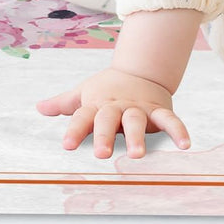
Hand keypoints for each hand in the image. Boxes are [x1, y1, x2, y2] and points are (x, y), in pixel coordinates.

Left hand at [35, 67, 190, 158]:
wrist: (141, 69)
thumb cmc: (108, 89)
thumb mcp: (85, 93)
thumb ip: (64, 103)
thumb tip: (39, 107)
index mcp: (97, 104)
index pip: (83, 116)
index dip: (75, 130)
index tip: (67, 146)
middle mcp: (117, 106)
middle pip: (109, 119)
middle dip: (105, 135)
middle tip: (102, 154)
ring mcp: (139, 108)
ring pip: (137, 121)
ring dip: (137, 136)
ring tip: (137, 154)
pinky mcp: (159, 110)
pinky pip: (169, 120)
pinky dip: (178, 131)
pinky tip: (184, 145)